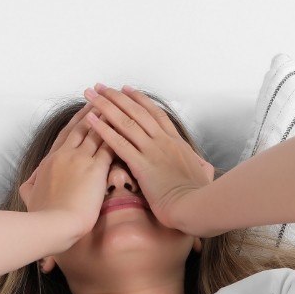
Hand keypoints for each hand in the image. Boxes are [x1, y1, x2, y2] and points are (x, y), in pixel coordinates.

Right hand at [19, 102, 113, 236]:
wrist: (51, 224)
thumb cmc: (41, 215)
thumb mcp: (29, 196)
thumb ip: (31, 185)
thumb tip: (30, 182)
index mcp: (50, 161)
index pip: (66, 135)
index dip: (76, 122)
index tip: (84, 111)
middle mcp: (65, 155)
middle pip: (82, 128)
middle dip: (93, 112)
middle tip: (103, 99)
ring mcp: (80, 161)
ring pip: (96, 133)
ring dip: (107, 118)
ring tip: (117, 106)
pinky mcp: (95, 170)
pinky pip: (108, 147)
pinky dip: (117, 135)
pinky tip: (126, 128)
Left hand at [82, 84, 214, 231]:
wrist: (196, 206)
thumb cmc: (199, 196)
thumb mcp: (202, 175)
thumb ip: (200, 166)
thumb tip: (203, 166)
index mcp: (177, 143)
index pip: (155, 114)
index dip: (139, 100)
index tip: (126, 89)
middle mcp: (163, 141)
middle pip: (137, 112)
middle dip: (116, 97)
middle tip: (101, 87)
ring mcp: (152, 151)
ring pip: (126, 122)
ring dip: (106, 106)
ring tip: (91, 95)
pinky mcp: (141, 164)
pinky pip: (119, 143)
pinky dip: (103, 129)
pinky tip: (91, 120)